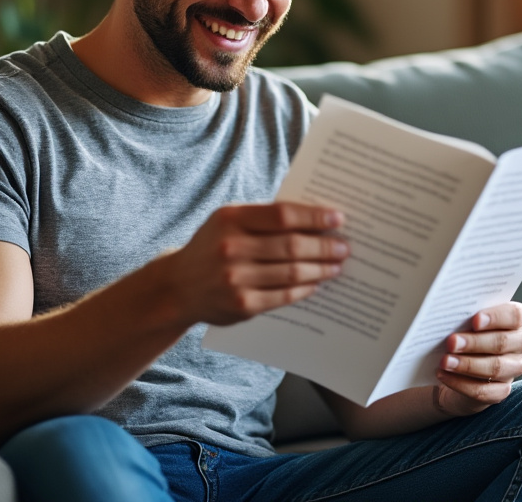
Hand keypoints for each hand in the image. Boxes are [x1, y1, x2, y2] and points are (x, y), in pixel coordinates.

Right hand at [165, 202, 347, 325]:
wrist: (178, 287)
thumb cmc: (213, 246)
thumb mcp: (229, 222)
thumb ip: (264, 218)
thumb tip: (316, 220)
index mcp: (231, 219)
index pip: (283, 215)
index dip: (314, 217)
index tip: (339, 219)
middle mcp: (231, 248)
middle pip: (291, 246)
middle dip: (324, 247)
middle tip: (344, 247)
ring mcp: (235, 279)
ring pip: (292, 273)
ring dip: (320, 269)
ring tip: (336, 266)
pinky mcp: (242, 305)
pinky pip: (284, 296)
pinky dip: (304, 289)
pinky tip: (316, 283)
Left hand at [433, 302, 521, 416]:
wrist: (460, 367)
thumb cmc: (465, 333)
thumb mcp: (466, 321)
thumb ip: (464, 315)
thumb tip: (448, 315)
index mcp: (516, 320)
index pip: (516, 315)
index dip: (497, 317)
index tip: (475, 320)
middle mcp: (520, 344)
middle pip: (503, 342)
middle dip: (475, 343)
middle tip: (451, 342)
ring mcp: (513, 369)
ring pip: (495, 367)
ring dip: (467, 365)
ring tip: (445, 361)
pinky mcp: (501, 391)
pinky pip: (484, 390)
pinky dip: (461, 384)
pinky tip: (444, 375)